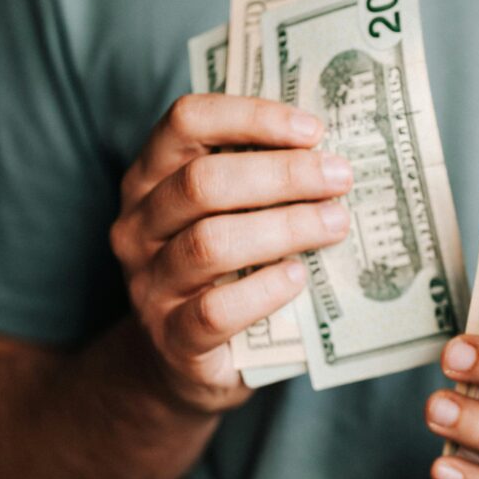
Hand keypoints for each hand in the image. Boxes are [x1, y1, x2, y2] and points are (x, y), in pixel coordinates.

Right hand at [110, 95, 351, 412]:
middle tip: (340, 179)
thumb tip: (334, 154)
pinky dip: (264, 290)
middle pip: (202, 182)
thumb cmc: (223, 272)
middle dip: (282, 174)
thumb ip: (262, 182)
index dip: (251, 117)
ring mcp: (149, 284)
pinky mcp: (172, 339)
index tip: (313, 130)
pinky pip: (215, 310)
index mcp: (151, 178)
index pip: (186, 122)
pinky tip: (298, 278)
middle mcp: (138, 225)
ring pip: (210, 243)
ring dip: (283, 228)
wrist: (182, 361)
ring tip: (335, 224)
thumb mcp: (230, 216)